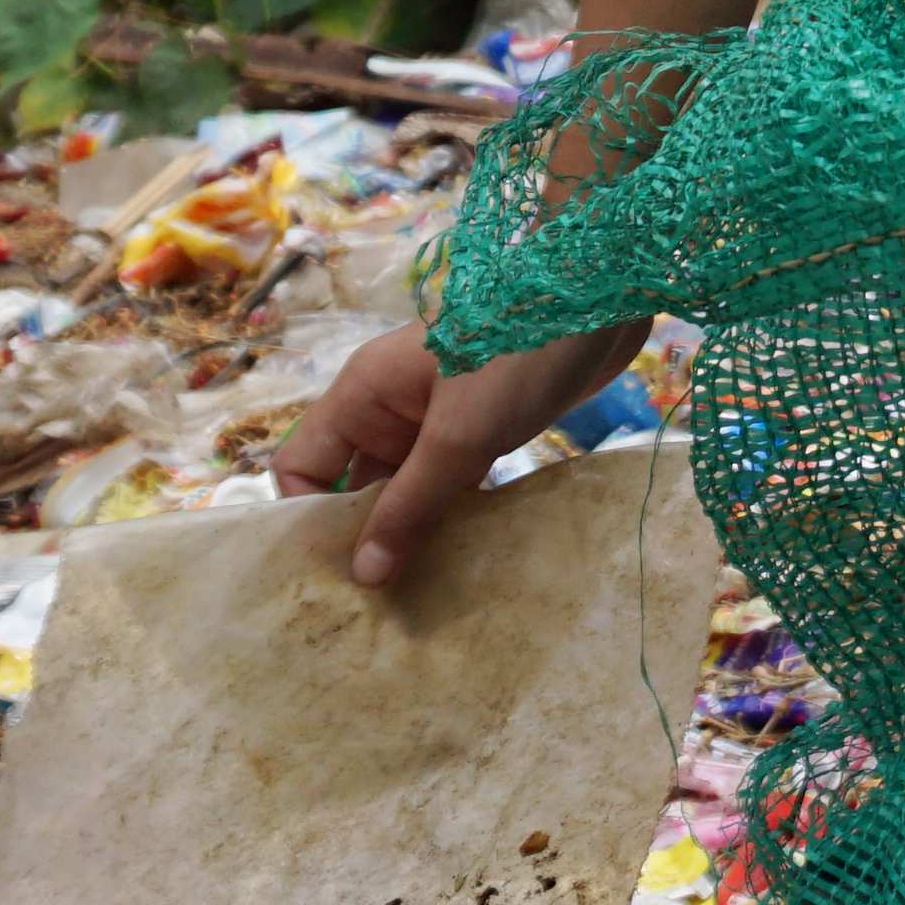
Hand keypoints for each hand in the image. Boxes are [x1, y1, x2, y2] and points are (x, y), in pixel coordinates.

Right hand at [269, 319, 638, 590]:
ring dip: (416, 532)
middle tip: (378, 610)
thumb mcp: (458, 435)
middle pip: (358, 482)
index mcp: (362, 395)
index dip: (308, 518)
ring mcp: (441, 415)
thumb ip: (411, 504)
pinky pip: (455, 479)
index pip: (303, 464)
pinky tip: (473, 557)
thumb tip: (363, 574)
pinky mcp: (486, 424)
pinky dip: (458, 514)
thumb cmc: (515, 354)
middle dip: (366, 538)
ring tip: (423, 597)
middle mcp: (391, 406)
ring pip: (410, 486)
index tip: (329, 578)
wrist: (601, 295)